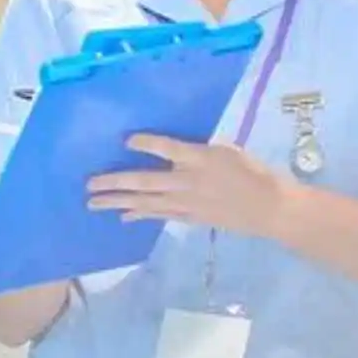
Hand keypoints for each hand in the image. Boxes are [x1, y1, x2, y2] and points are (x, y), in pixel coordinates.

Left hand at [87, 134, 284, 235]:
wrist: (268, 208)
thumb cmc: (252, 172)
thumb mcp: (228, 150)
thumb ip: (199, 150)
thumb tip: (175, 150)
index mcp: (201, 158)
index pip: (168, 148)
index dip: (147, 144)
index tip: (126, 140)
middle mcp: (189, 181)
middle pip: (145, 181)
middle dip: (115, 182)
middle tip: (89, 184)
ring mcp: (186, 203)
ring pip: (146, 202)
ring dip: (118, 202)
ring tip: (93, 202)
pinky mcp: (189, 217)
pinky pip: (158, 215)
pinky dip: (139, 215)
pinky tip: (122, 216)